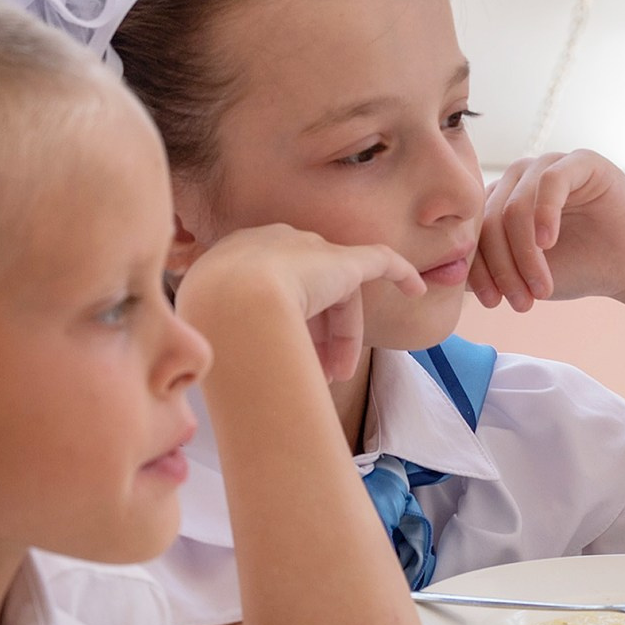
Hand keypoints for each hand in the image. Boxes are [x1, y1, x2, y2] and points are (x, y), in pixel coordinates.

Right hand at [176, 225, 425, 381]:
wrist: (229, 304)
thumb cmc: (210, 329)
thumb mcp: (206, 336)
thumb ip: (222, 344)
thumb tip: (229, 380)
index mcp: (232, 258)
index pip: (269, 288)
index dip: (285, 324)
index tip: (286, 357)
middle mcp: (269, 244)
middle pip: (305, 289)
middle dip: (316, 335)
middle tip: (319, 375)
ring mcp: (306, 249)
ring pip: (337, 292)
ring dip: (344, 336)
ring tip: (340, 375)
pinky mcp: (342, 260)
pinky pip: (380, 260)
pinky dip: (401, 273)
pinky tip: (417, 291)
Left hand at [474, 150, 624, 311]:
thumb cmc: (582, 267)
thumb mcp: (525, 275)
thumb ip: (488, 269)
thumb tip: (446, 275)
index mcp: (503, 199)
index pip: (473, 229)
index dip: (477, 266)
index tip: (490, 303)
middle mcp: (522, 177)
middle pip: (491, 219)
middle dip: (502, 267)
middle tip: (519, 302)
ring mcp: (550, 165)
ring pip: (515, 206)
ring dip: (525, 255)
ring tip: (541, 289)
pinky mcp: (581, 162)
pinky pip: (550, 183)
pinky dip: (545, 216)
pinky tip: (551, 245)